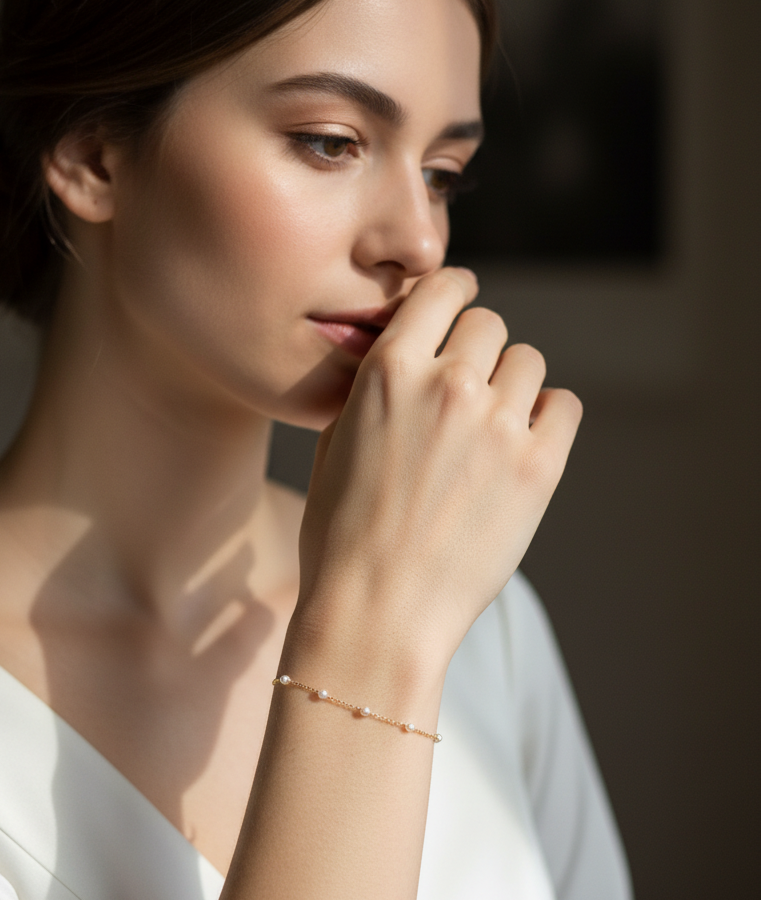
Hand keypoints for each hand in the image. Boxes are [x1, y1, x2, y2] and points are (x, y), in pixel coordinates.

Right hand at [295, 267, 582, 682]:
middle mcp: (448, 385)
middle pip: (489, 324)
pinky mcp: (539, 468)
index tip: (460, 303)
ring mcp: (499, 426)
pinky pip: (564, 406)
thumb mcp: (335, 442)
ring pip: (528, 361)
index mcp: (389, 371)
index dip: (454, 292)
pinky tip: (520, 443)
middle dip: (477, 348)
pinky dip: (545, 417)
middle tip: (466, 386)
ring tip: (490, 425)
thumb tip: (409, 357)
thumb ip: (376, 388)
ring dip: (511, 383)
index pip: (442, 289)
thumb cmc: (341, 533)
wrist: (375, 611)